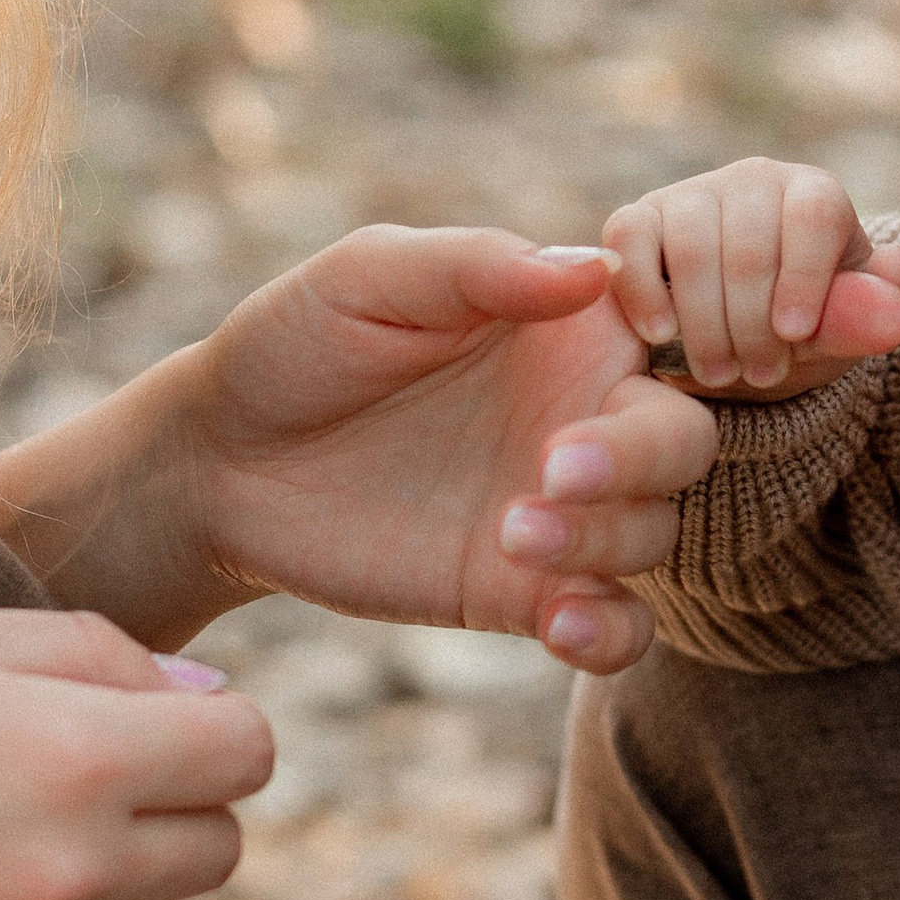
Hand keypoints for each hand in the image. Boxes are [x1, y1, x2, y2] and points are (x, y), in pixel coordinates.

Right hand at [0, 607, 270, 899]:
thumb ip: (101, 654)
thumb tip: (211, 701)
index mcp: (75, 750)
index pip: (247, 753)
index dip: (211, 734)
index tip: (159, 733)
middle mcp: (64, 867)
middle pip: (218, 852)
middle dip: (170, 816)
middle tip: (82, 798)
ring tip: (38, 877)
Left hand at [110, 229, 718, 671]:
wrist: (217, 463)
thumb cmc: (295, 342)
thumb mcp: (369, 276)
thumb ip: (476, 266)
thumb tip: (592, 268)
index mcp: (564, 327)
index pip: (668, 329)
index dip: (678, 340)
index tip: (625, 353)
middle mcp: (579, 418)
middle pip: (681, 443)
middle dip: (638, 459)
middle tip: (550, 467)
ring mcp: (556, 513)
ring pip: (654, 534)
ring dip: (607, 540)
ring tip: (513, 535)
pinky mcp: (519, 595)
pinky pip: (613, 626)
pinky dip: (612, 634)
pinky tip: (559, 625)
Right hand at [603, 159, 899, 394]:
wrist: (743, 334)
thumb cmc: (805, 325)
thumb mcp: (846, 328)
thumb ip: (878, 313)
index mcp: (815, 195)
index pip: (814, 214)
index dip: (806, 276)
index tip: (796, 336)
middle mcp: (755, 180)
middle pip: (750, 242)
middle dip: (753, 322)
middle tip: (759, 377)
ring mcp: (692, 194)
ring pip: (691, 244)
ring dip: (704, 320)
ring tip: (719, 372)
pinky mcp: (640, 216)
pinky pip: (631, 236)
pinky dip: (642, 287)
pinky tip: (660, 334)